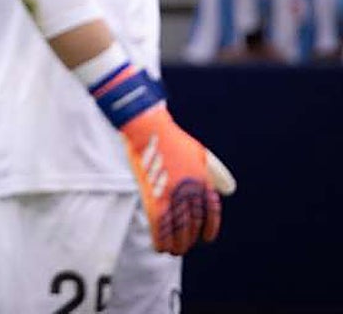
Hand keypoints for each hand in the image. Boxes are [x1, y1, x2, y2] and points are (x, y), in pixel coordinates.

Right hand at [120, 104, 236, 254]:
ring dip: (176, 243)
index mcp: (203, 181)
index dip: (210, 227)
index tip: (207, 238)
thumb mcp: (200, 152)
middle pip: (193, 223)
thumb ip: (216, 172)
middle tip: (184, 247)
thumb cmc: (172, 138)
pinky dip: (160, 238)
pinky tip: (159, 246)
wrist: (149, 129)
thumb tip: (230, 190)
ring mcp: (172, 194)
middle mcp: (190, 191)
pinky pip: (159, 224)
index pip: (211, 211)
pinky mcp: (154, 195)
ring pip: (177, 228)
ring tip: (172, 251)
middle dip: (189, 238)